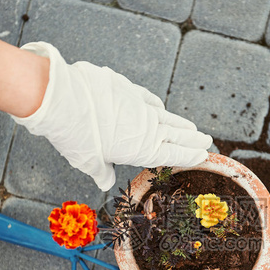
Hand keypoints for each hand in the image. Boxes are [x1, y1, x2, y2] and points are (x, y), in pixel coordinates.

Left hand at [10, 42, 212, 190]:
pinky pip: (147, 99)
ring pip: (165, 116)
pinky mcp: (126, 87)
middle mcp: (146, 127)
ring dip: (180, 123)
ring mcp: (138, 104)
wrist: (62, 99)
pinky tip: (159, 107)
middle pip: (176, 134)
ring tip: (192, 128)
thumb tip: (106, 182)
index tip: (204, 154)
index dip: (189, 155)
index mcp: (141, 148)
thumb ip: (101, 172)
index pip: (172, 154)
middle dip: (192, 139)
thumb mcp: (88, 162)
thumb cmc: (76, 136)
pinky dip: (156, 106)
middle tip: (207, 140)